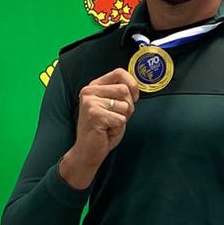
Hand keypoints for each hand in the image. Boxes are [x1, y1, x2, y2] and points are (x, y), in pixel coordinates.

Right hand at [59, 69, 139, 188]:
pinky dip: (118, 129)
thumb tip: (136, 85)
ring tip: (109, 125)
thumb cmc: (102, 130)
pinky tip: (106, 131)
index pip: (119, 72)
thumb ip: (120, 94)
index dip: (132, 85)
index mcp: (93, 86)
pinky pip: (121, 119)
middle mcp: (89, 91)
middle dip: (128, 107)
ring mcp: (90, 102)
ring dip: (122, 119)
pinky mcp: (94, 115)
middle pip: (124, 90)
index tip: (133, 98)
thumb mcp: (112, 106)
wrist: (87, 151)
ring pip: (124, 105)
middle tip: (116, 118)